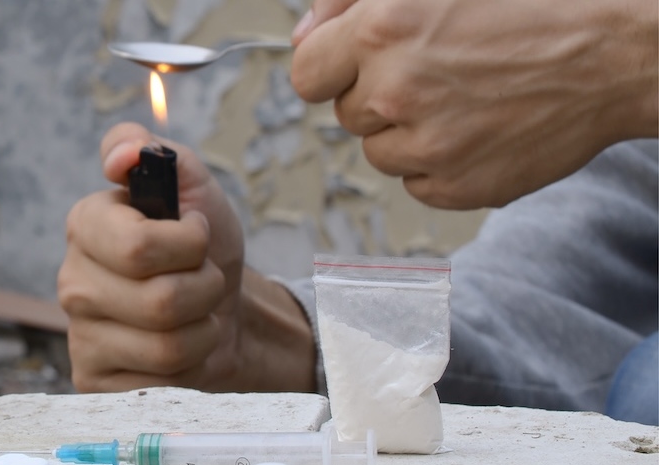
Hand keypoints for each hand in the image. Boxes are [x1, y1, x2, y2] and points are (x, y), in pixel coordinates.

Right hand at [57, 123, 315, 392]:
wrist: (226, 310)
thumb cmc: (204, 247)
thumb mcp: (194, 187)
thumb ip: (158, 154)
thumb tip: (121, 154)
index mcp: (86, 225)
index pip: (139, 248)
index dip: (188, 245)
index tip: (196, 234)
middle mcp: (73, 281)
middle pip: (160, 302)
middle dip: (205, 289)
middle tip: (202, 278)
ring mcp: (81, 336)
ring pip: (167, 346)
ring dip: (204, 328)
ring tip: (196, 312)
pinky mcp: (95, 382)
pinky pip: (161, 384)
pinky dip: (190, 366)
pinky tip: (180, 349)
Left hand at [291, 0, 657, 208]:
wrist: (614, 54)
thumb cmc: (529, 4)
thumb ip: (349, 1)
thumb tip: (304, 37)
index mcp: (380, 31)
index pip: (306, 75)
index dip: (330, 69)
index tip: (356, 65)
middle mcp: (395, 93)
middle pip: (347, 115)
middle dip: (377, 95)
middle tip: (437, 71)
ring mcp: (427, 147)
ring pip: (379, 152)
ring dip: (407, 130)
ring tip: (464, 98)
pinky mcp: (457, 187)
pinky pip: (416, 183)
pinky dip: (438, 163)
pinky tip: (478, 128)